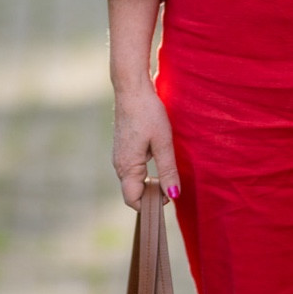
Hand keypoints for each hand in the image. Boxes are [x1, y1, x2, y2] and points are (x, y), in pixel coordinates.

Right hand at [112, 82, 179, 208]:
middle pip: (133, 191)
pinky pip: (132, 167)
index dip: (151, 204)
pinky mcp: (122, 147)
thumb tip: (173, 196)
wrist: (132, 89)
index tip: (168, 195)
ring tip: (166, 168)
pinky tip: (157, 154)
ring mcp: (119, 156)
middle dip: (152, 194)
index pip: (133, 200)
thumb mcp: (163, 143)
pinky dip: (145, 170)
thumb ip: (168, 171)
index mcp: (127, 167)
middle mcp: (119, 164)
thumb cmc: (148, 113)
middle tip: (171, 182)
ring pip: (133, 179)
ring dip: (149, 181)